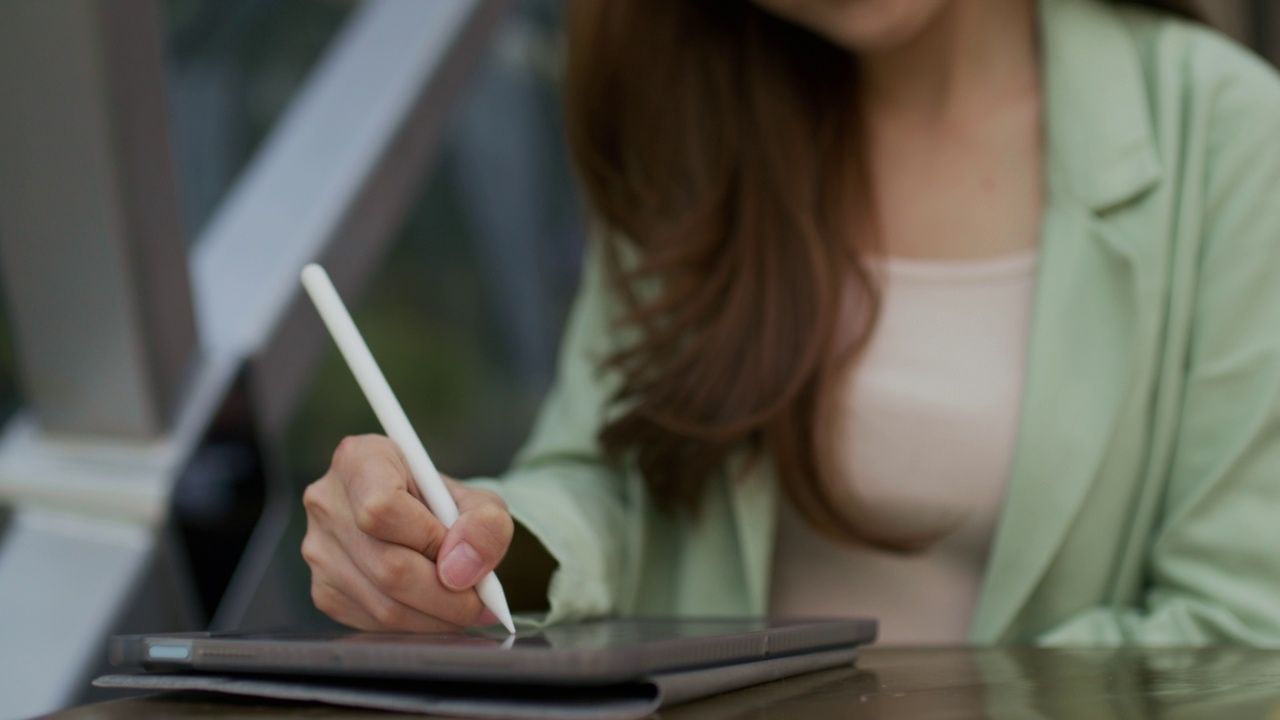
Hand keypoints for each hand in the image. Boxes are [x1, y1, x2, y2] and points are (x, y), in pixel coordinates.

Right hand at [301, 434, 514, 630]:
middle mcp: (328, 502)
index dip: (428, 538)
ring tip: (466, 609)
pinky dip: (415, 625)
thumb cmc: (444, 504)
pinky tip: (436, 612)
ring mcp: (320, 549)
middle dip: (446, 595)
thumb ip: (485, 525)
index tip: (459, 552)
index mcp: (360, 460)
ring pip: (383, 604)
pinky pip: (374, 623)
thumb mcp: (478, 501)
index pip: (382, 508)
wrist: (419, 519)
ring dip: (436, 617)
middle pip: (387, 567)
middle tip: (480, 603)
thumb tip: (460, 571)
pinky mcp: (323, 590)